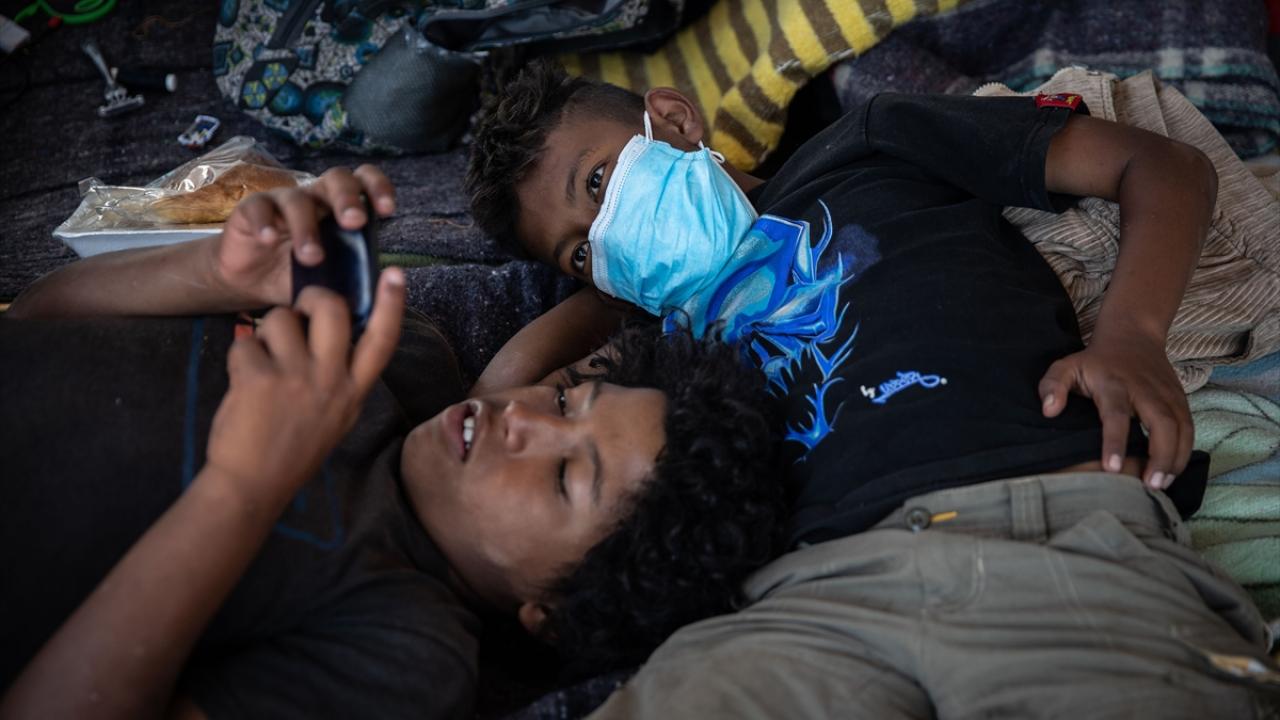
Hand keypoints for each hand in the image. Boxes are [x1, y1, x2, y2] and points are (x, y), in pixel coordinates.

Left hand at [204, 269, 405, 503]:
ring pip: (281, 319)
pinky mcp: (260, 379)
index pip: (382, 340)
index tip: (394, 273)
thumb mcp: (335, 417)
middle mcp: (331, 380)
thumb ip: (340, 378)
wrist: (252, 485)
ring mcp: (296, 378)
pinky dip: (240, 356)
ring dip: (266, 333)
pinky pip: (245, 342)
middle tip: (300, 310)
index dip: (391, 304)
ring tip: (263, 362)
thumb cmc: (292, 450)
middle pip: (332, 309)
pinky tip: (242, 381)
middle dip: (312, 298)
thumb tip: (330, 334)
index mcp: (353, 391)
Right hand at [209, 165, 396, 306]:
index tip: (388, 210)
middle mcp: (316, 197)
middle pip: (336, 179)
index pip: (364, 181)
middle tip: (354, 222)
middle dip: (348, 198)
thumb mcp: (333, 280)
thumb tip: (383, 293)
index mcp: (342, 207)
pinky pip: (258, 208)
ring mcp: (283, 201)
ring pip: (298, 199)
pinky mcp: (251, 210)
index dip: (378, 187)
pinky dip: (264, 223)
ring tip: (312, 258)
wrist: (253, 283)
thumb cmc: (301, 276)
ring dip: (307, 227)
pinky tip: (268, 239)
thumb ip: (356, 279)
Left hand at [1038, 330, 1192, 489]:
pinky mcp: (1180, 399)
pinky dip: (1185, 450)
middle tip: (1150, 486)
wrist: (1132, 336)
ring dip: (1175, 458)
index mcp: (1114, 384)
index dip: (1115, 441)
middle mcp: (1145, 390)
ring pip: (1181, 427)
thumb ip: (1052, 386)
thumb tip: (1049, 411)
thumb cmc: (1094, 361)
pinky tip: (1173, 472)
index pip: (1116, 415)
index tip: (1112, 468)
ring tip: (1162, 485)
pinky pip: (1189, 427)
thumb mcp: (1066, 366)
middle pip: (1161, 423)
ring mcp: (1167, 394)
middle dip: (1159, 456)